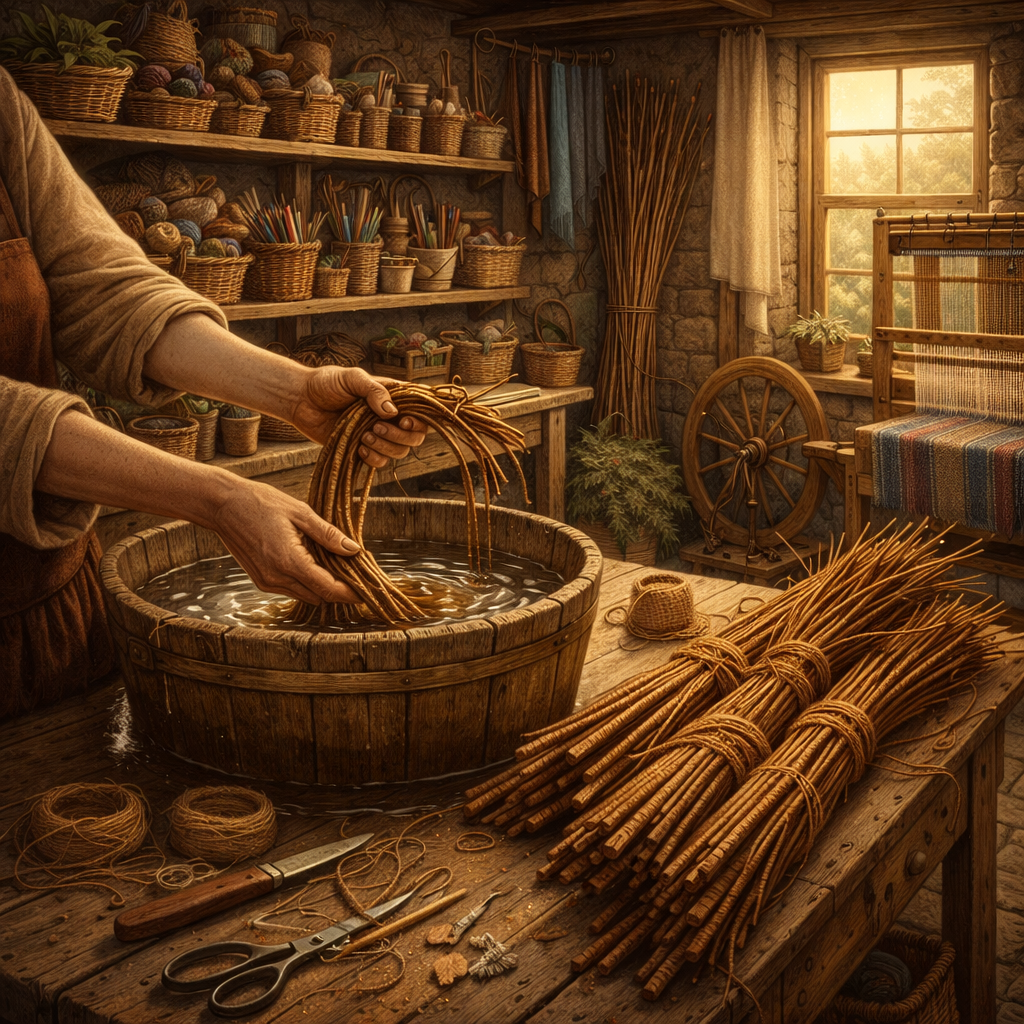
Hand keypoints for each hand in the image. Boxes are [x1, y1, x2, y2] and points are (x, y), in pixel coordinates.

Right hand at [210, 476, 361, 603]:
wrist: (222, 504)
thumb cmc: (261, 503)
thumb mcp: (300, 513)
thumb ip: (328, 534)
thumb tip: (353, 549)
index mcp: (290, 562)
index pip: (328, 589)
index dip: (350, 593)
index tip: (366, 591)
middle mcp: (277, 578)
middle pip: (319, 597)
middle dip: (339, 589)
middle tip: (354, 573)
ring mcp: (267, 582)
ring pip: (306, 595)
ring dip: (322, 586)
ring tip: (335, 565)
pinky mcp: (260, 580)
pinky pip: (291, 589)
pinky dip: (306, 582)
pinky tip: (312, 562)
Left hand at [291, 366, 426, 466]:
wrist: (301, 400)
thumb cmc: (326, 383)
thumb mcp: (352, 378)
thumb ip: (373, 390)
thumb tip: (392, 411)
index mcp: (393, 397)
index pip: (421, 412)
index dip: (419, 421)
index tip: (403, 421)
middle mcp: (389, 417)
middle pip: (414, 437)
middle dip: (399, 437)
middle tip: (375, 427)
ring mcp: (378, 434)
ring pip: (398, 451)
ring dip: (385, 447)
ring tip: (364, 436)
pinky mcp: (363, 448)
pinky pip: (379, 462)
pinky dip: (373, 458)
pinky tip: (359, 447)